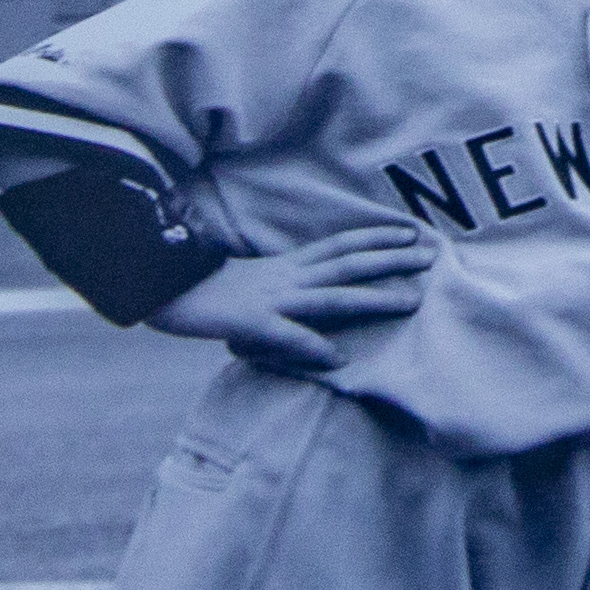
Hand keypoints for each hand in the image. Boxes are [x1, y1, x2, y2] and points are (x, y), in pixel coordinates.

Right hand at [144, 233, 432, 375]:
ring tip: (409, 301)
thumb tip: (314, 309)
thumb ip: (284, 288)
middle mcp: (285, 277)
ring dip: (372, 297)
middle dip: (391, 259)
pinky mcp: (249, 324)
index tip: (412, 231)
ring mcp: (269, 299)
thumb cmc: (204, 290)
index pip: (340, 245)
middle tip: (432, 254)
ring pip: (330, 296)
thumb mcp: (252, 284)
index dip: (376, 236)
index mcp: (285, 265)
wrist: (157, 288)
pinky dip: (312, 347)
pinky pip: (285, 338)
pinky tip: (337, 359)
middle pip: (347, 264)